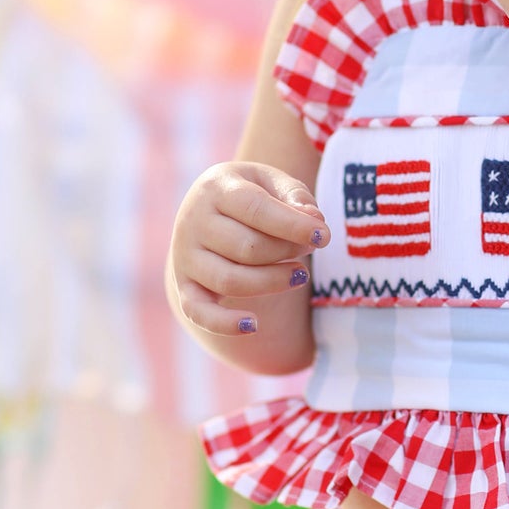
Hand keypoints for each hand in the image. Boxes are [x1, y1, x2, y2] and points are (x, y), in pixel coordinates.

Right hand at [169, 162, 325, 334]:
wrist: (210, 213)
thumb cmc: (252, 197)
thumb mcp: (273, 184)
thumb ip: (296, 198)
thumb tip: (315, 220)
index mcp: (216, 188)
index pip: (256, 210)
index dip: (293, 225)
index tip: (323, 236)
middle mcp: (193, 222)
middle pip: (247, 248)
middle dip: (287, 251)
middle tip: (310, 247)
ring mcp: (185, 256)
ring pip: (231, 280)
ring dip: (273, 282)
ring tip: (300, 274)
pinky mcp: (185, 287)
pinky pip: (199, 312)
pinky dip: (223, 323)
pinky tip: (253, 325)